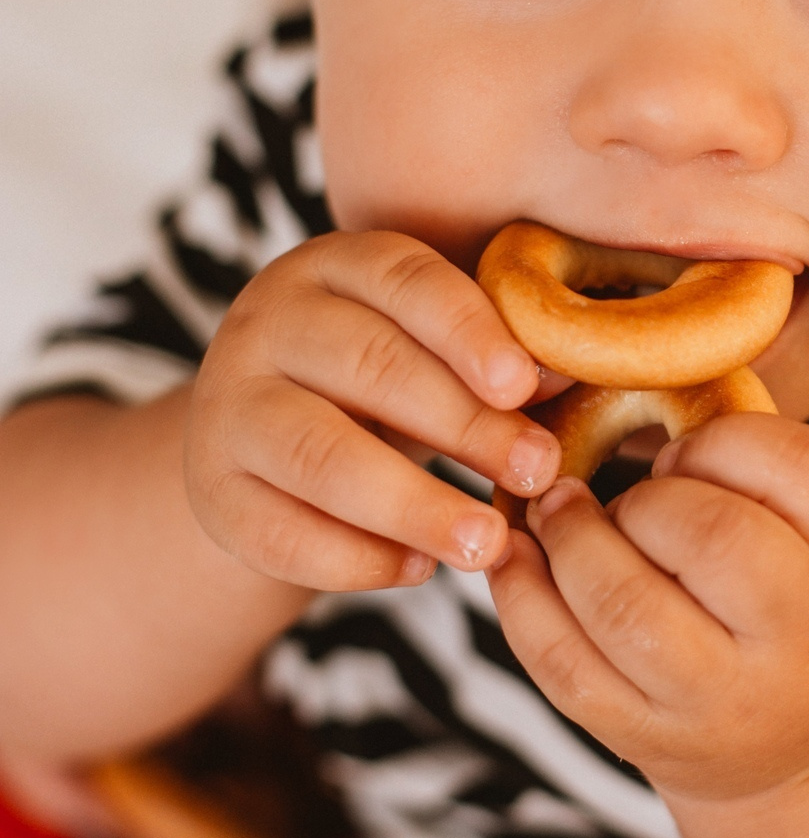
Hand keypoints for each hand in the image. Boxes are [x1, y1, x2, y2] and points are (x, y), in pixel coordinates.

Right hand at [185, 230, 563, 591]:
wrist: (264, 442)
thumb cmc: (380, 382)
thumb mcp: (428, 348)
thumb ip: (492, 357)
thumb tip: (568, 381)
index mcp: (334, 267)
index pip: (405, 281)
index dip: (468, 331)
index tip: (526, 386)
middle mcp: (268, 322)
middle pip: (369, 367)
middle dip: (464, 425)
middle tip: (538, 472)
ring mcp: (228, 406)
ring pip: (321, 455)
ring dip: (412, 505)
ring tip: (485, 543)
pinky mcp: (211, 491)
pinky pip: (283, 533)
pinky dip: (358, 559)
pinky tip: (420, 570)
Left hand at [489, 413, 808, 802]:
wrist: (803, 754)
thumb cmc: (798, 606)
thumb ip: (759, 469)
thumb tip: (625, 385)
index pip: (806, 470)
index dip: (726, 442)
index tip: (686, 455)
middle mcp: (803, 639)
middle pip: (716, 538)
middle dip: (645, 499)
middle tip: (624, 498)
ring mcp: (723, 702)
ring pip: (627, 608)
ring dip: (570, 539)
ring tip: (558, 514)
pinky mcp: (648, 740)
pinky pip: (566, 666)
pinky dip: (523, 597)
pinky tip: (517, 559)